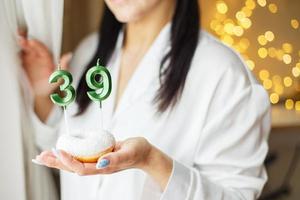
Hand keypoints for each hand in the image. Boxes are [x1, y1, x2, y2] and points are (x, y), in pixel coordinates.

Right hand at [18, 29, 71, 96]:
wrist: (40, 96)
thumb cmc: (50, 86)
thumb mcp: (60, 77)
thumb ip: (65, 66)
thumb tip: (69, 55)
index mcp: (48, 59)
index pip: (42, 49)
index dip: (37, 44)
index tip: (32, 41)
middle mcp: (39, 58)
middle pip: (32, 47)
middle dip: (27, 43)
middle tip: (22, 40)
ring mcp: (30, 61)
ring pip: (24, 50)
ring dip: (21, 46)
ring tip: (17, 43)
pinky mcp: (22, 65)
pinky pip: (18, 57)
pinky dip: (16, 53)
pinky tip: (14, 51)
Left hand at [35, 137, 172, 188]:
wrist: (143, 153)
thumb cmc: (138, 151)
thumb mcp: (130, 152)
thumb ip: (116, 158)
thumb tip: (101, 162)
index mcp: (105, 168)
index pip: (82, 168)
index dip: (69, 161)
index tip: (59, 151)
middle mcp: (98, 167)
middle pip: (72, 168)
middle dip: (56, 163)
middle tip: (40, 157)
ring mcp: (97, 162)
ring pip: (73, 163)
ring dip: (58, 159)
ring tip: (44, 155)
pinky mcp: (97, 156)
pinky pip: (80, 156)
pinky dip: (68, 154)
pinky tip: (61, 150)